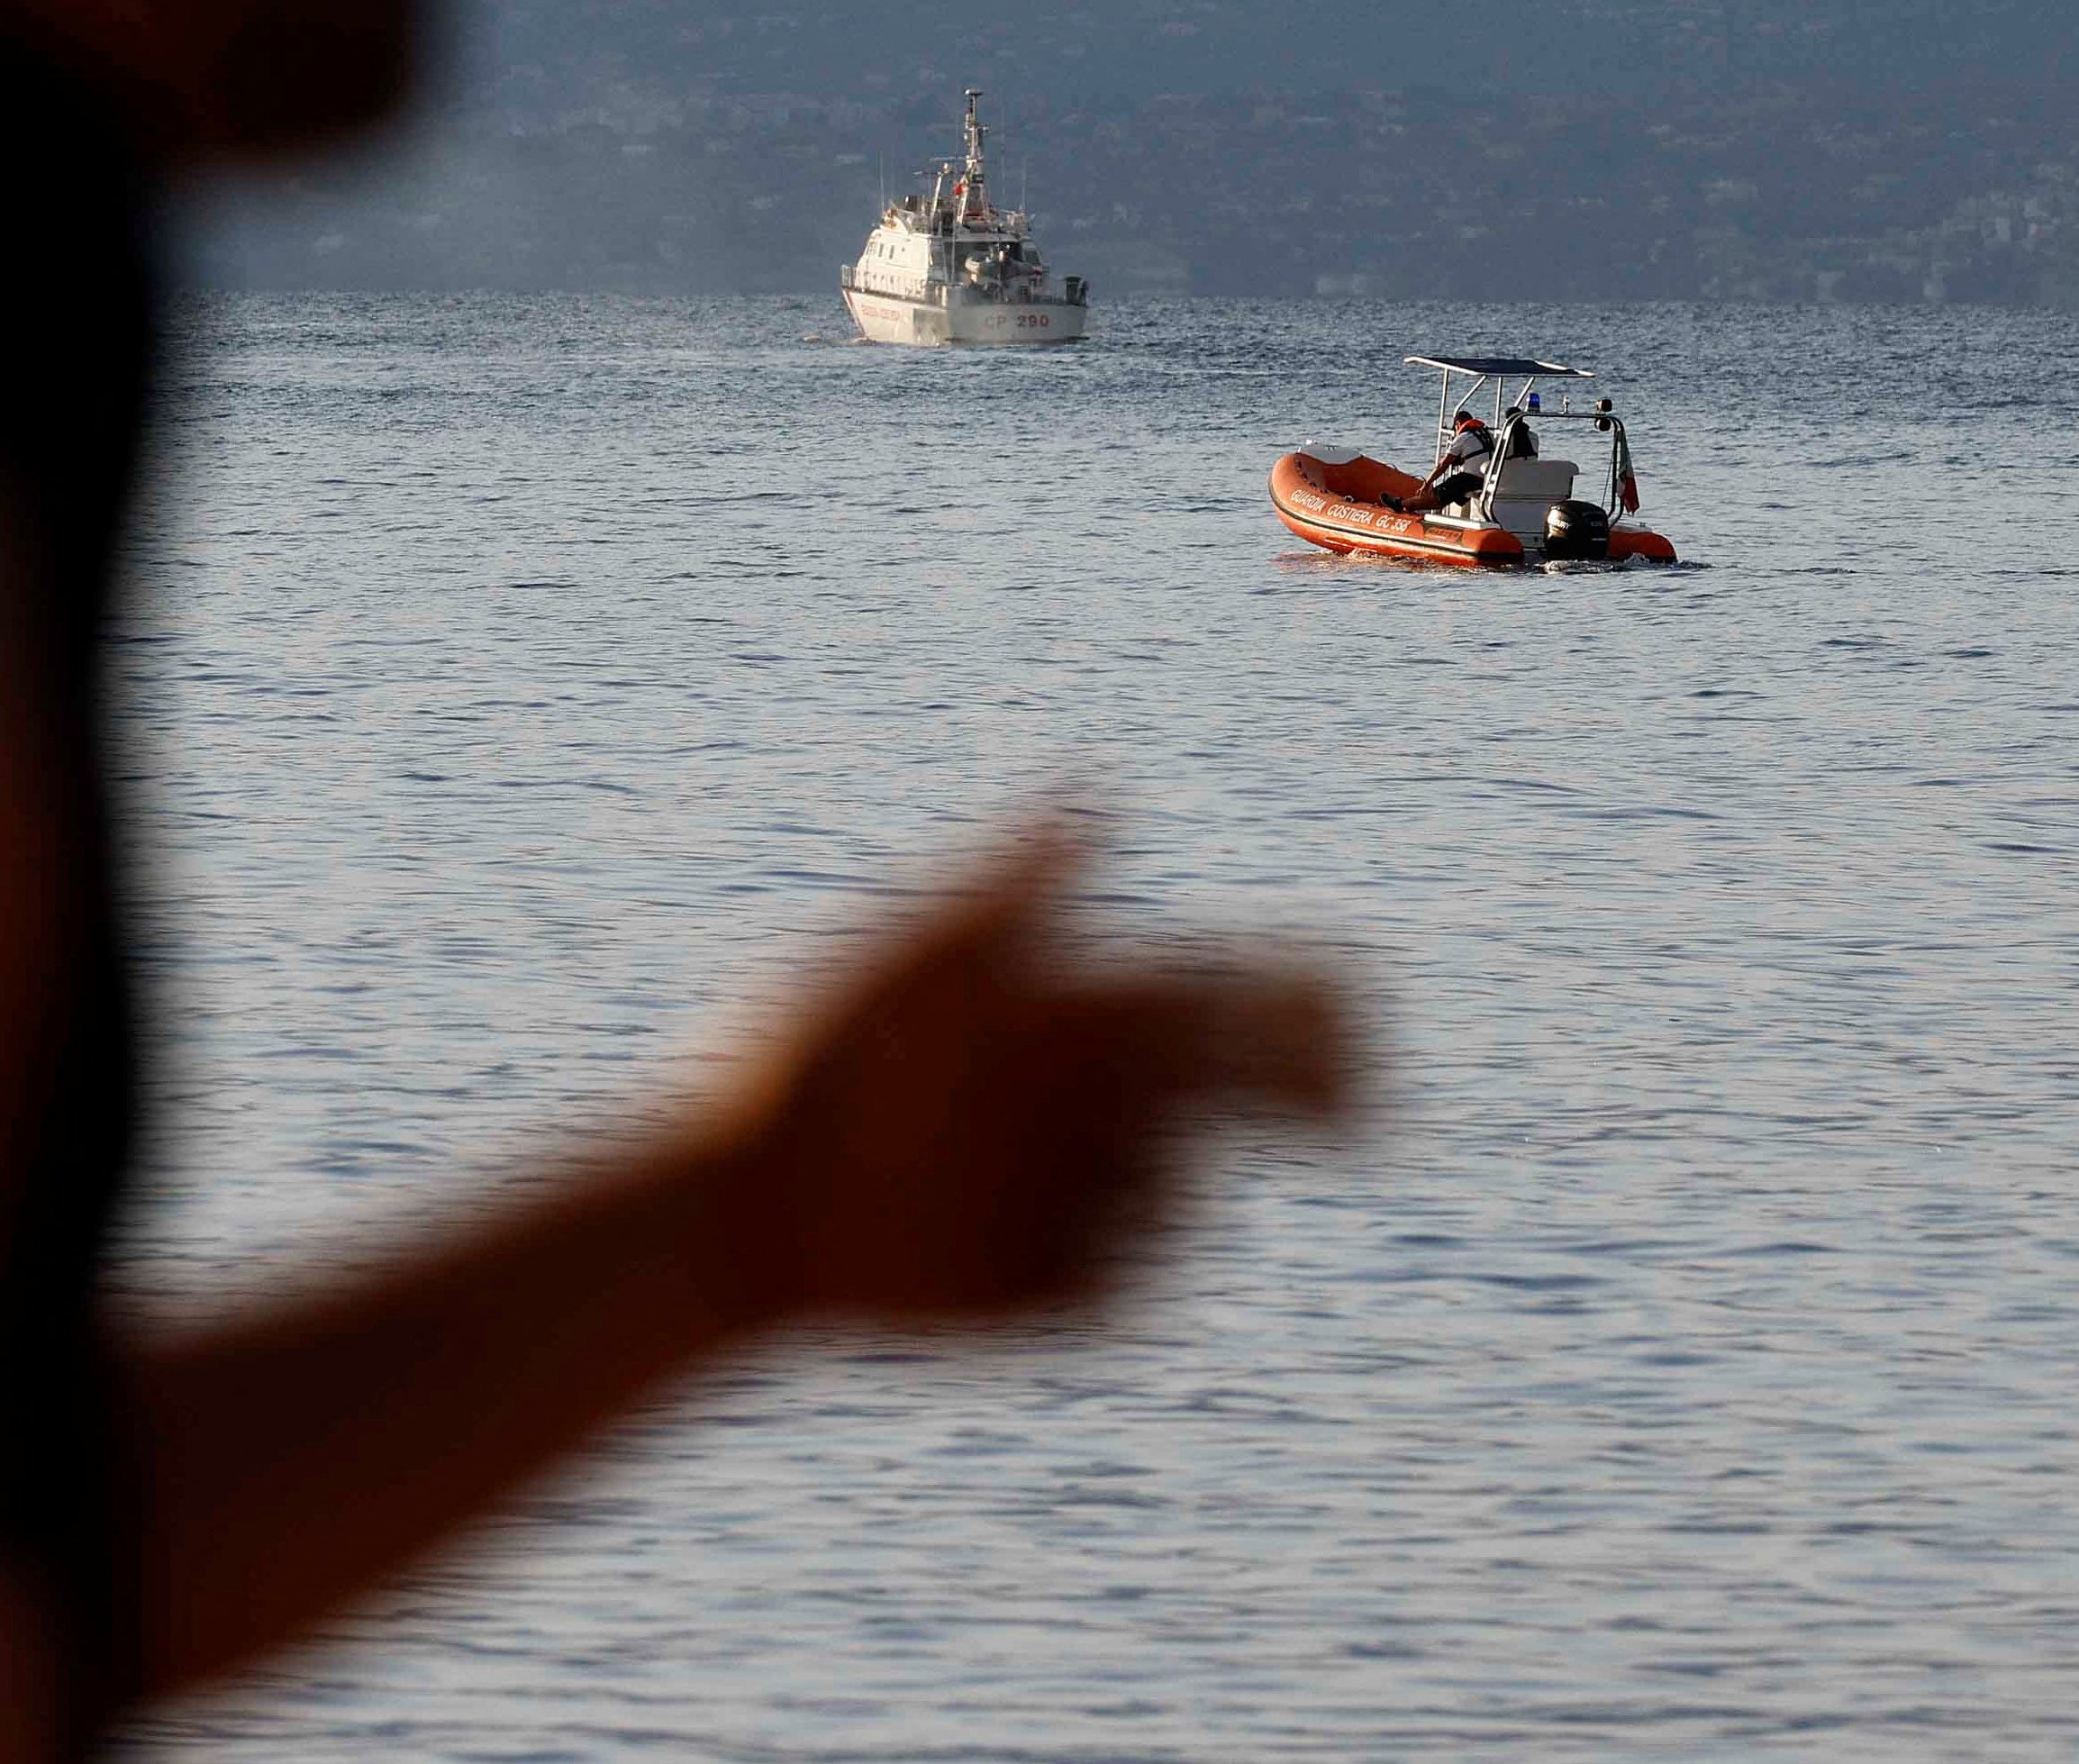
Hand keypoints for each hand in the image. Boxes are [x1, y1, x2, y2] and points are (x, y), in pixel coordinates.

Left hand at [698, 821, 1356, 1324]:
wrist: (733, 1204)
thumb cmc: (811, 1054)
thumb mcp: (911, 957)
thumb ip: (1012, 885)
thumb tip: (1096, 786)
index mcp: (1075, 1004)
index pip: (1225, 986)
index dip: (1298, 992)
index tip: (1343, 999)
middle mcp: (1093, 1097)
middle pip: (1237, 1087)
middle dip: (1300, 1090)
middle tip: (1346, 1108)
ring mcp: (1080, 1194)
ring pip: (1180, 1188)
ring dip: (1147, 1176)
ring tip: (1008, 1174)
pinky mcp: (1053, 1292)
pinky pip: (1126, 1280)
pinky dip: (1100, 1262)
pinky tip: (995, 1251)